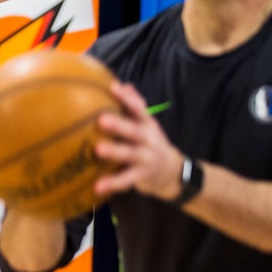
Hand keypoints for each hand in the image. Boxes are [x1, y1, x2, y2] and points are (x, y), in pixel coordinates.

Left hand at [93, 81, 183, 200]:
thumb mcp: (147, 123)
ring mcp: (147, 158)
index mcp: (147, 124)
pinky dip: (112, 183)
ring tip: (97, 150)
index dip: (127, 98)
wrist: (174, 172)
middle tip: (101, 119)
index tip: (113, 88)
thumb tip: (123, 84)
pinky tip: (97, 187)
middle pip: (134, 130)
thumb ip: (135, 106)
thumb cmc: (151, 142)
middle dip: (119, 125)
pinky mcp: (143, 176)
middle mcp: (149, 139)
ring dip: (114, 152)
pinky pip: (126, 180)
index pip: (138, 108)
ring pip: (129, 154)